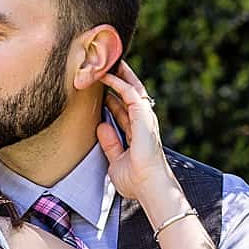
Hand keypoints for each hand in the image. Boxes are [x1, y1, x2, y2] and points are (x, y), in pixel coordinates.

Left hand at [97, 62, 174, 210]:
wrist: (148, 187)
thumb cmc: (136, 181)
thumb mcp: (116, 160)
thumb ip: (110, 143)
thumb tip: (101, 126)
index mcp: (137, 133)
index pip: (124, 109)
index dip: (112, 96)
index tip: (100, 87)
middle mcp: (142, 123)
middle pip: (131, 94)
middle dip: (120, 79)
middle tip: (106, 65)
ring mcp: (144, 119)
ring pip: (132, 89)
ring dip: (119, 75)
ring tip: (107, 61)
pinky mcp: (144, 117)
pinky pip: (130, 93)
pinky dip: (118, 82)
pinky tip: (106, 75)